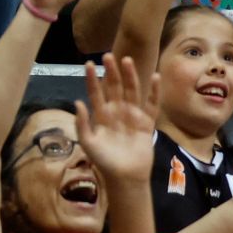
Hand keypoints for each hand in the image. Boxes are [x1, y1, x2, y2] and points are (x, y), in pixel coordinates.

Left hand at [75, 53, 157, 182]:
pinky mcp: (146, 123)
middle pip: (114, 87)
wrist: (125, 177)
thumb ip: (82, 123)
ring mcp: (132, 115)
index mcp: (101, 115)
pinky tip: (154, 77)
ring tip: (127, 60)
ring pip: (131, 91)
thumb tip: (77, 102)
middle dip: (111, 72)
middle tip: (108, 55)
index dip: (91, 78)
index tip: (87, 63)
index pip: (95, 92)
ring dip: (130, 76)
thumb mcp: (88, 142)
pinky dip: (154, 91)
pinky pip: (151, 104)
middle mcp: (116, 111)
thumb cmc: (104, 161)